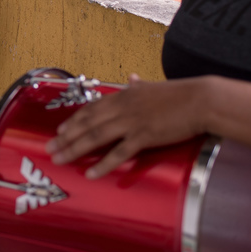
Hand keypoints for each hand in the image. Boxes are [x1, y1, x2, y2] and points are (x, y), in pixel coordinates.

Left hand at [45, 75, 211, 178]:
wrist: (201, 100)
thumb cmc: (180, 94)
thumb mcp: (154, 86)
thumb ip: (139, 85)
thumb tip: (132, 78)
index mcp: (123, 95)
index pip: (91, 108)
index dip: (74, 120)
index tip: (60, 129)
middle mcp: (122, 107)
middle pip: (87, 123)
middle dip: (66, 136)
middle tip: (49, 147)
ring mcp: (131, 122)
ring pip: (96, 137)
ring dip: (75, 149)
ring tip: (60, 159)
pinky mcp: (144, 136)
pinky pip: (119, 153)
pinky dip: (103, 164)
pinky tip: (91, 173)